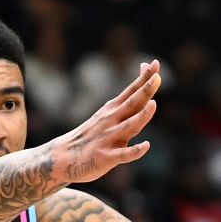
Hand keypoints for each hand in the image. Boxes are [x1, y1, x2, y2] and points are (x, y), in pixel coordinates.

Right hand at [53, 61, 160, 182]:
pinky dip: (134, 151)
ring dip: (141, 116)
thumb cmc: (92, 133)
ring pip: (129, 126)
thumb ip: (130, 97)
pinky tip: (146, 146)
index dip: (144, 77)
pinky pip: (123, 155)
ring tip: (153, 105)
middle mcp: (112, 120)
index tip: (155, 63)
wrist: (62, 158)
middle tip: (157, 77)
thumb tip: (143, 70)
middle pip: (132, 104)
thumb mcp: (109, 112)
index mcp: (113, 109)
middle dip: (145, 91)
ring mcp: (109, 138)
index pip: (132, 90)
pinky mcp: (106, 157)